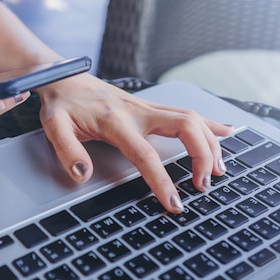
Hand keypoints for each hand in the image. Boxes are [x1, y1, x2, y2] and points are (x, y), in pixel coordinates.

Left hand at [36, 73, 232, 212]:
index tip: (174, 202)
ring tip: (218, 169)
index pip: (146, 154)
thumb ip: (68, 151)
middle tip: (205, 184)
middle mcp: (137, 111)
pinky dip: (208, 123)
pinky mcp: (150, 106)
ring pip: (190, 118)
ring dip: (209, 142)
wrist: (64, 77)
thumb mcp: (54, 127)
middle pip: (184, 127)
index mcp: (116, 121)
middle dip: (201, 155)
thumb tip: (83, 174)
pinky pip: (185, 112)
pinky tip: (224, 132)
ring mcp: (147, 106)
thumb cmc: (61, 103)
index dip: (162, 181)